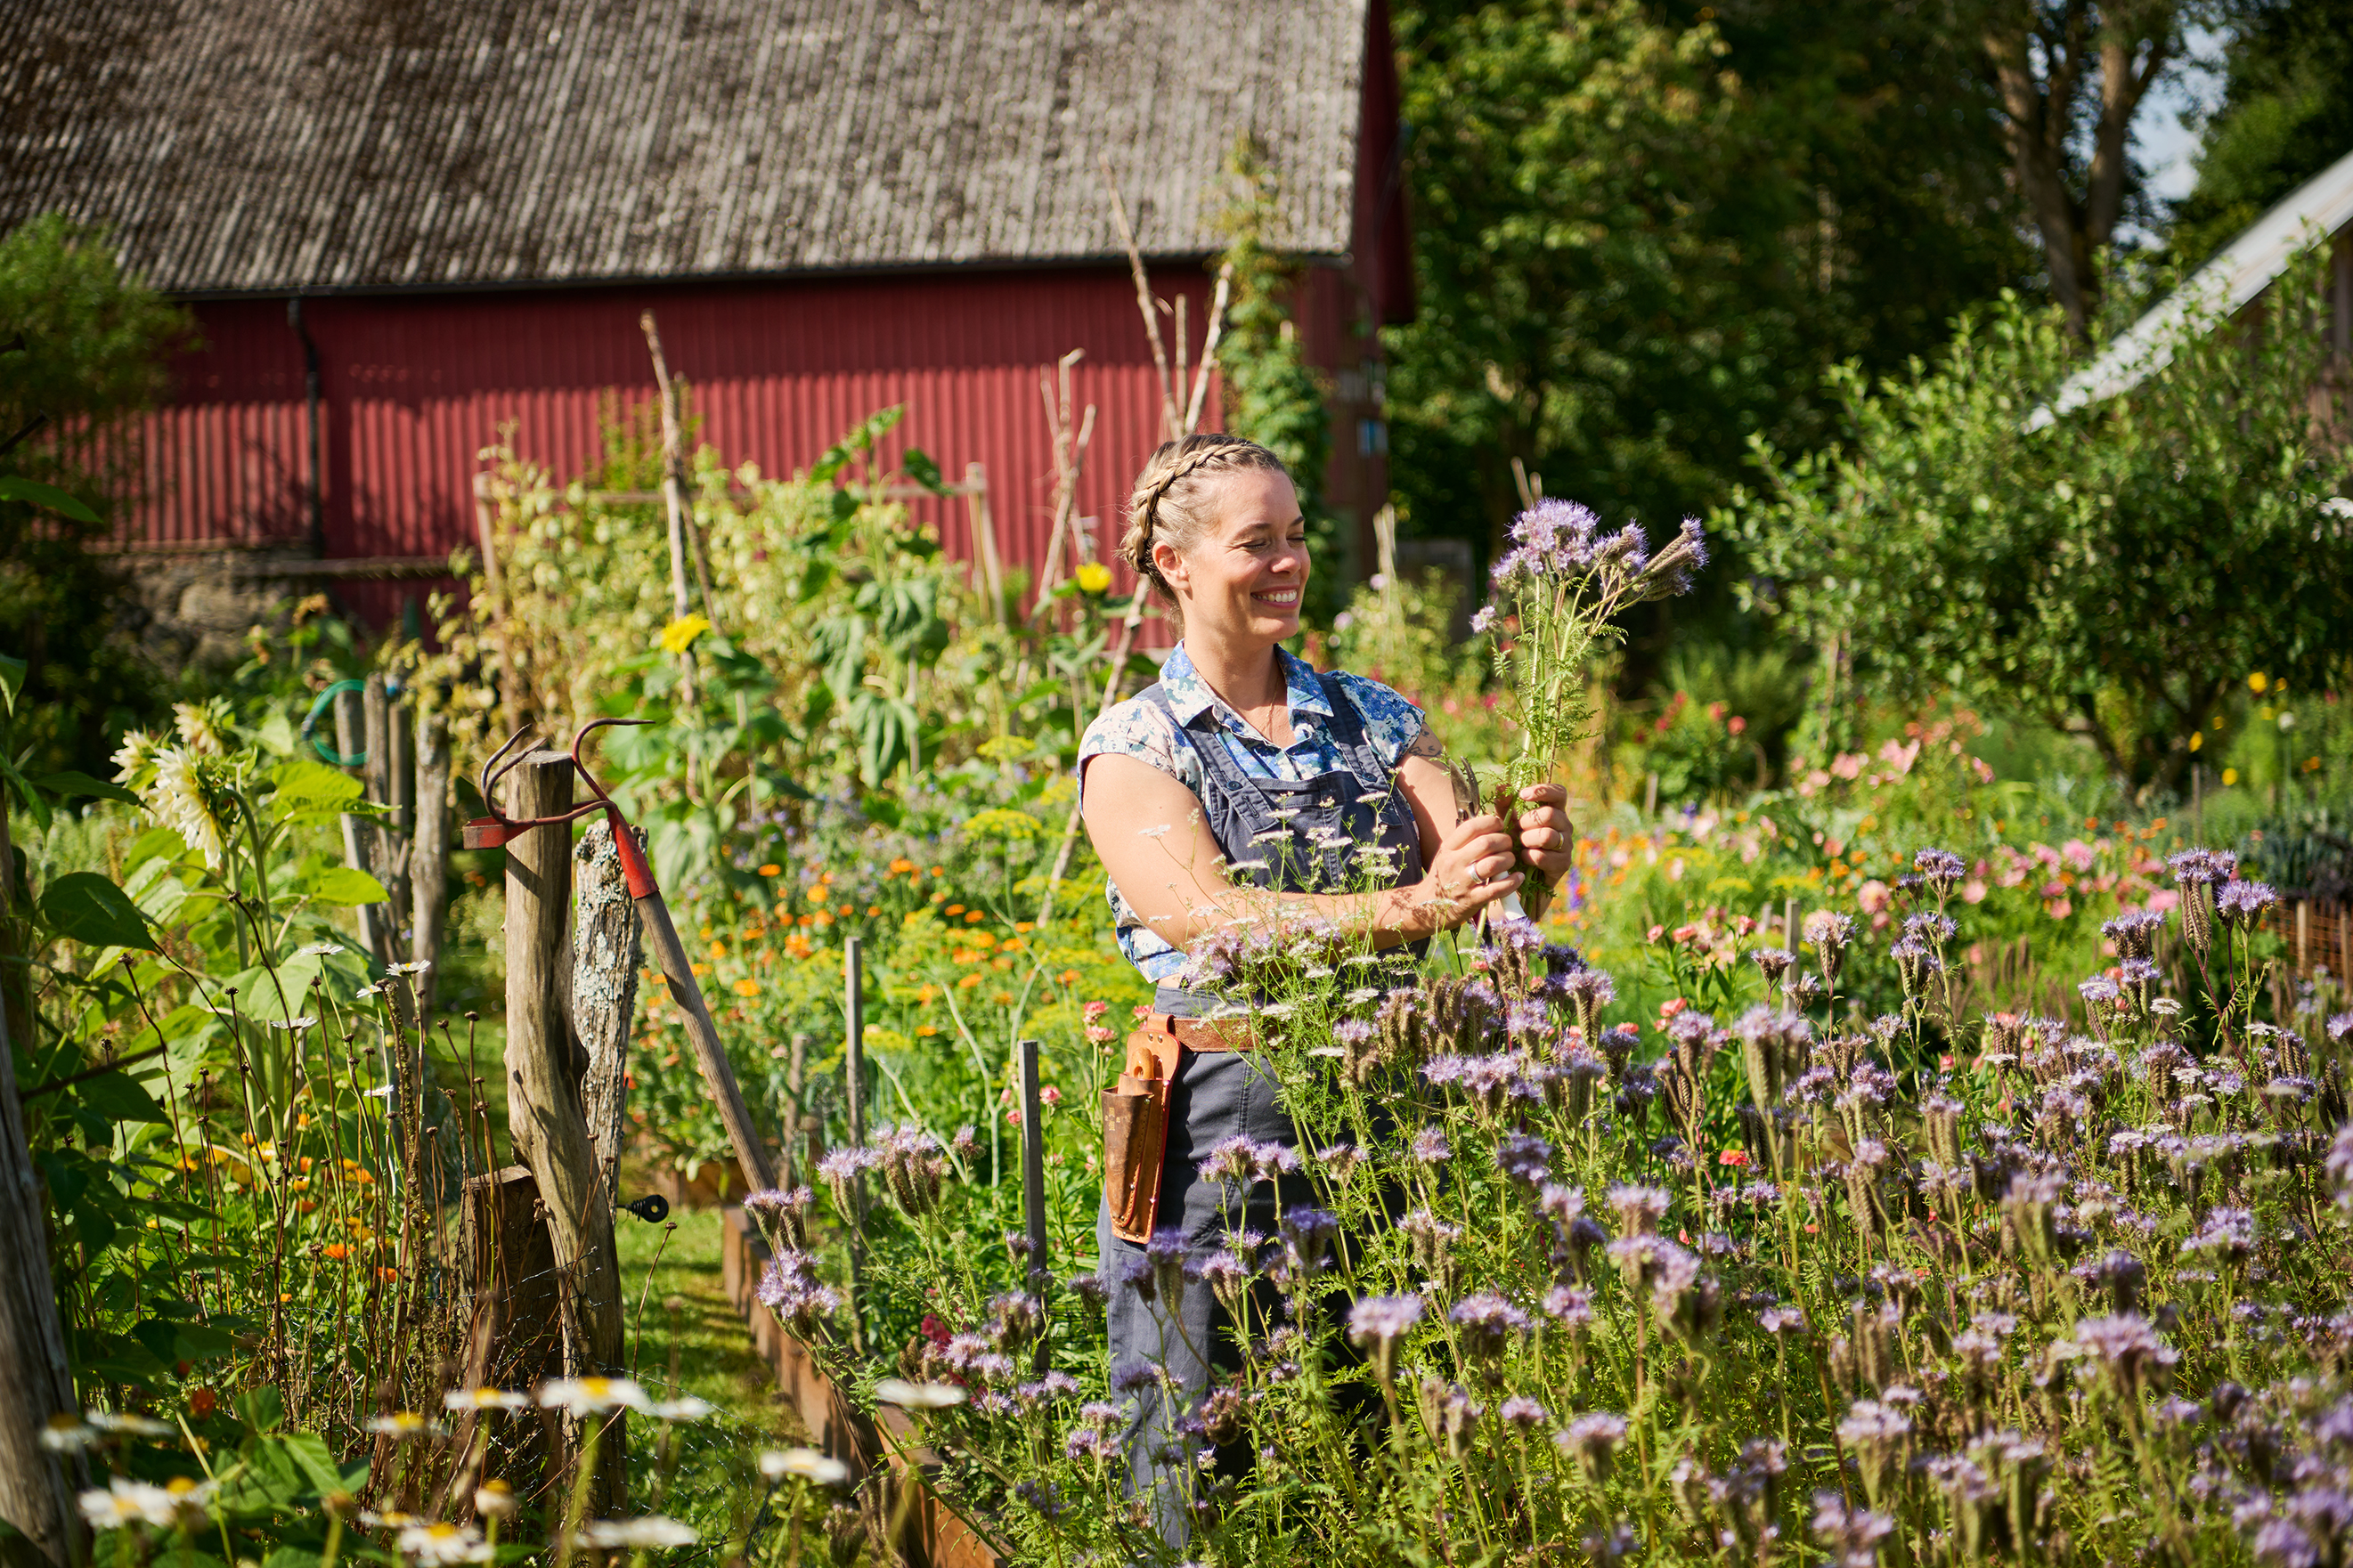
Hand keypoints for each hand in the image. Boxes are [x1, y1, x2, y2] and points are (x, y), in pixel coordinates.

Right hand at [1414, 812, 1522, 931]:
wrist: (1429, 906)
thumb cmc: (1444, 876)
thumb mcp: (1447, 854)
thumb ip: (1465, 840)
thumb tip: (1492, 823)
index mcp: (1448, 848)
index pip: (1471, 827)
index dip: (1491, 822)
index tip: (1500, 826)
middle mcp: (1454, 863)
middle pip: (1486, 843)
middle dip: (1504, 841)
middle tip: (1508, 845)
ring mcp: (1463, 882)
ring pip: (1493, 864)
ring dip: (1508, 860)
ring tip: (1510, 860)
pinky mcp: (1472, 900)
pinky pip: (1496, 889)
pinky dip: (1512, 882)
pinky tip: (1518, 877)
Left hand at [1512, 783, 1574, 888]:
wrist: (1519, 875)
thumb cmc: (1515, 843)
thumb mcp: (1508, 822)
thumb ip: (1505, 804)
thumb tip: (1501, 784)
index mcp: (1555, 810)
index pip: (1559, 792)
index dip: (1543, 790)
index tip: (1522, 795)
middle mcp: (1565, 825)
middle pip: (1550, 814)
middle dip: (1527, 822)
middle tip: (1518, 830)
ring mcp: (1566, 845)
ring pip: (1547, 836)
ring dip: (1527, 840)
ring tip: (1521, 845)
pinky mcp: (1563, 864)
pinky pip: (1542, 856)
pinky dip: (1528, 857)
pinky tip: (1524, 859)